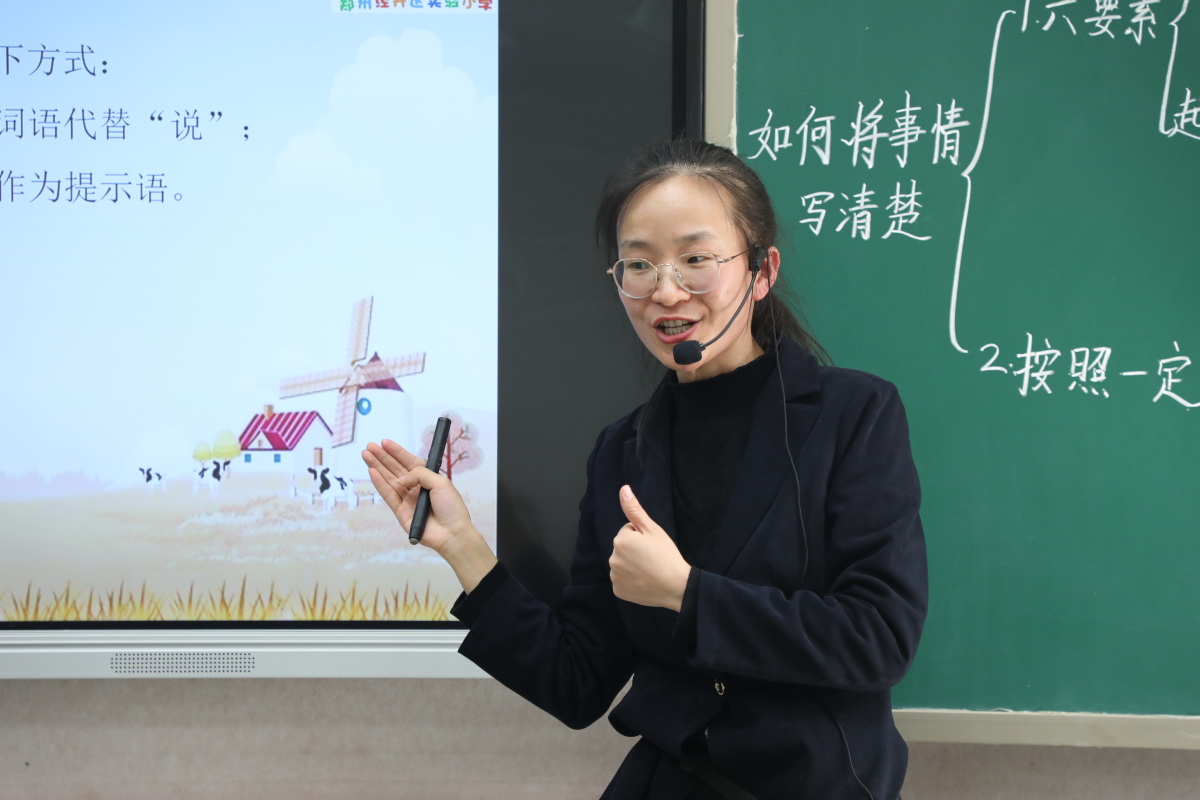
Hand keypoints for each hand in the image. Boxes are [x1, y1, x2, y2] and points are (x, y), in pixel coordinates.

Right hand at [362, 440, 495, 591]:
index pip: (409, 462)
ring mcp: (407, 500)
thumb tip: (401, 479)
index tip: (384, 443)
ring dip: (377, 467)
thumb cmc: (451, 507)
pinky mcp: (400, 512)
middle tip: (369, 446)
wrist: (452, 533)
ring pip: (389, 480)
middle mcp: (416, 488)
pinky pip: (388, 495)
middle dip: (382, 457)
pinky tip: (371, 472)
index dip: (396, 452)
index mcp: (428, 479)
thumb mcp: (440, 482)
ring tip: (366, 455)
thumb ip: (419, 474)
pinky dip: (379, 483)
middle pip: (396, 469)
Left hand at [609, 485, 690, 610]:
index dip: (641, 537)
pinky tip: (644, 581)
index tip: (652, 546)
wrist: (676, 586)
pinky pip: (622, 581)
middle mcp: (613, 559)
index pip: (628, 532)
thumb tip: (623, 489)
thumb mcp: (652, 529)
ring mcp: (615, 576)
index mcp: (620, 540)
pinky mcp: (618, 591)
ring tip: (649, 570)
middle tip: (652, 558)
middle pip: (623, 548)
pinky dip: (631, 581)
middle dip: (635, 550)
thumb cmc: (666, 555)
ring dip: (632, 565)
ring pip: (622, 564)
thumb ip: (634, 509)